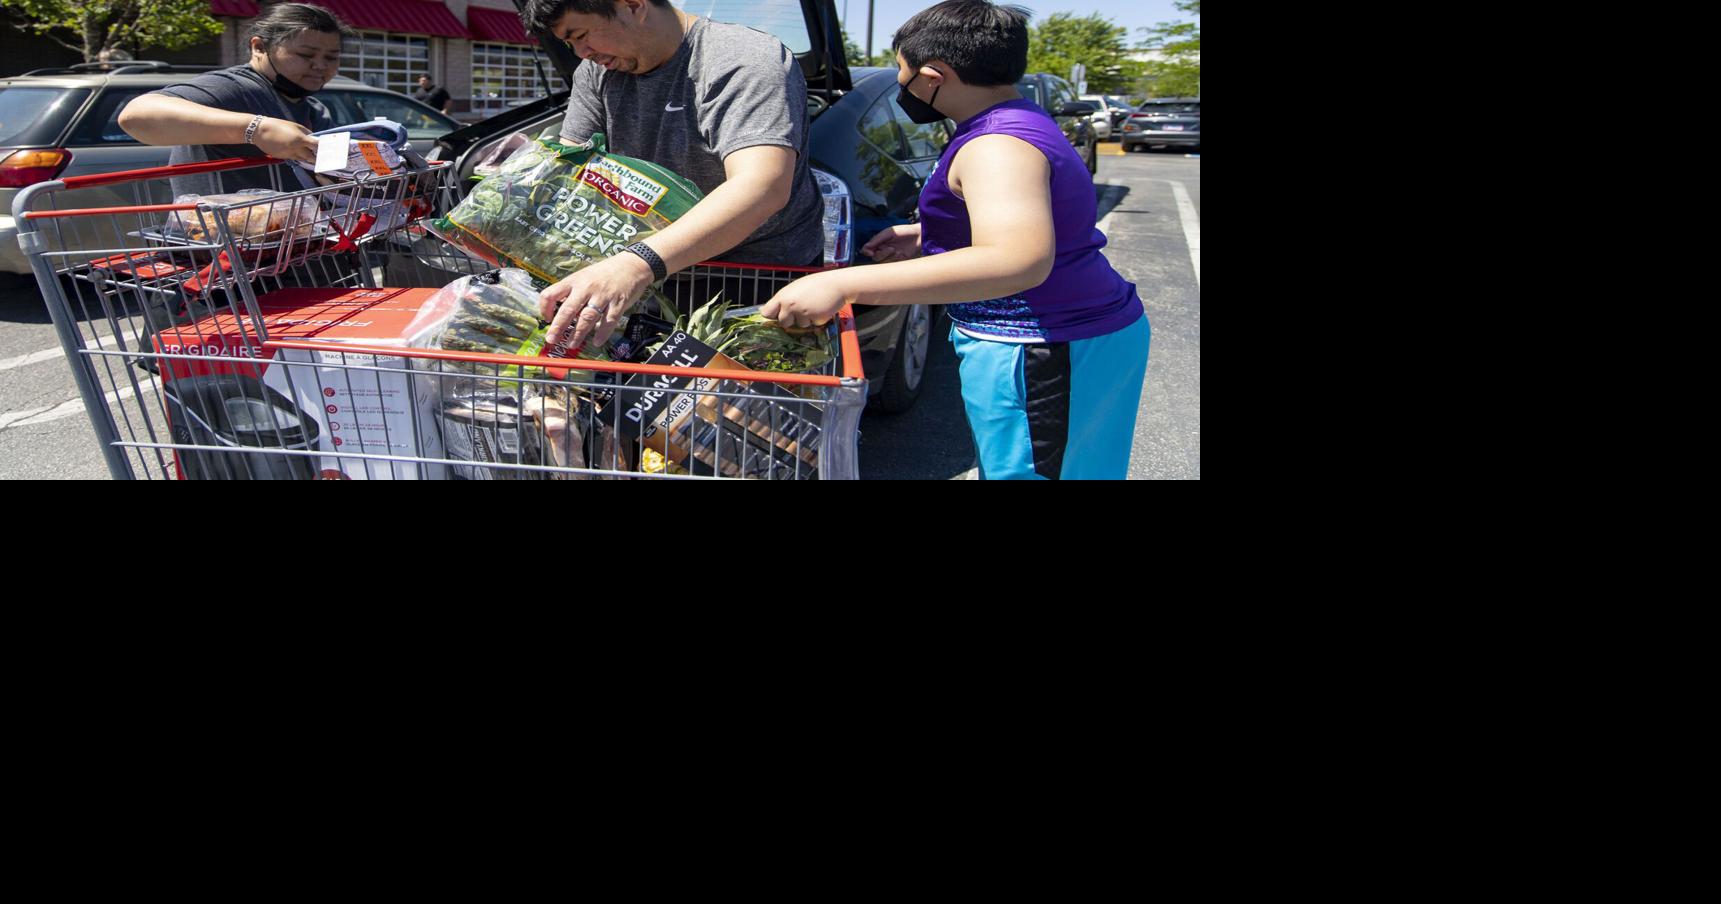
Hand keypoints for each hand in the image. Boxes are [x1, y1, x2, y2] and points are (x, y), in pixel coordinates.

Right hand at [251, 118, 318, 164]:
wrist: (259, 131)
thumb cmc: (278, 125)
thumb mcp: (295, 126)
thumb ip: (306, 133)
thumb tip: (314, 138)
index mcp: (300, 139)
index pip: (317, 146)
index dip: (323, 149)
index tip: (328, 150)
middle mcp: (296, 148)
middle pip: (312, 157)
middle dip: (317, 157)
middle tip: (322, 157)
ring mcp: (289, 154)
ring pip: (303, 160)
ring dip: (308, 158)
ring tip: (312, 155)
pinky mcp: (283, 157)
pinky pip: (294, 159)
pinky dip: (298, 157)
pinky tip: (299, 153)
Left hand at [538, 252, 655, 353]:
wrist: (632, 265)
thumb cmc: (605, 272)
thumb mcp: (584, 276)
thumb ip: (572, 291)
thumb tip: (560, 312)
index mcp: (574, 280)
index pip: (552, 294)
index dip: (545, 308)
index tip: (546, 319)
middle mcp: (586, 288)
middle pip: (568, 309)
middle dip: (558, 327)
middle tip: (552, 339)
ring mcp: (603, 296)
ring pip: (587, 318)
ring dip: (578, 333)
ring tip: (571, 344)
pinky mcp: (618, 303)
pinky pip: (608, 321)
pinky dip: (602, 333)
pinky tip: (597, 342)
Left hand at [759, 272, 846, 329]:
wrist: (836, 284)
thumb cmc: (816, 285)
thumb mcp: (795, 289)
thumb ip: (784, 299)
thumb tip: (771, 311)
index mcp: (783, 295)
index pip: (767, 312)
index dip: (772, 316)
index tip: (778, 316)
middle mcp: (790, 305)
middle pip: (783, 322)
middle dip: (791, 320)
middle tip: (801, 309)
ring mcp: (801, 312)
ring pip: (799, 325)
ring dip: (806, 319)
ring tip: (813, 306)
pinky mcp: (813, 318)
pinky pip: (812, 325)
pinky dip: (816, 320)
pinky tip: (820, 309)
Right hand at [862, 224, 922, 262]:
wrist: (919, 236)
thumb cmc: (905, 231)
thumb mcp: (890, 232)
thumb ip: (877, 239)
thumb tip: (866, 247)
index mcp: (879, 241)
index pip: (867, 249)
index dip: (866, 251)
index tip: (870, 252)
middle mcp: (883, 249)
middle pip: (875, 257)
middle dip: (881, 254)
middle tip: (891, 248)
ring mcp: (890, 255)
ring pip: (882, 261)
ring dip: (888, 256)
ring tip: (896, 249)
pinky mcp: (898, 261)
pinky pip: (891, 264)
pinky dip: (894, 259)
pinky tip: (900, 253)